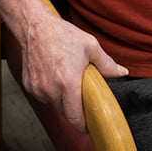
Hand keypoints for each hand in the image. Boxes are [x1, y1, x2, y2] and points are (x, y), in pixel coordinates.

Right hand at [18, 10, 128, 132]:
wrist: (34, 26)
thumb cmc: (61, 34)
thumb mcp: (89, 45)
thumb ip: (107, 63)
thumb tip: (121, 72)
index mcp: (68, 82)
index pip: (75, 117)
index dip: (83, 125)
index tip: (88, 125)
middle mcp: (50, 88)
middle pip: (65, 113)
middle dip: (73, 108)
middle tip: (79, 94)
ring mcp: (37, 87)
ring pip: (53, 104)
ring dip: (60, 99)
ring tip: (65, 80)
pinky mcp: (29, 84)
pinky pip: (42, 96)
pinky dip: (48, 91)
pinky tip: (52, 75)